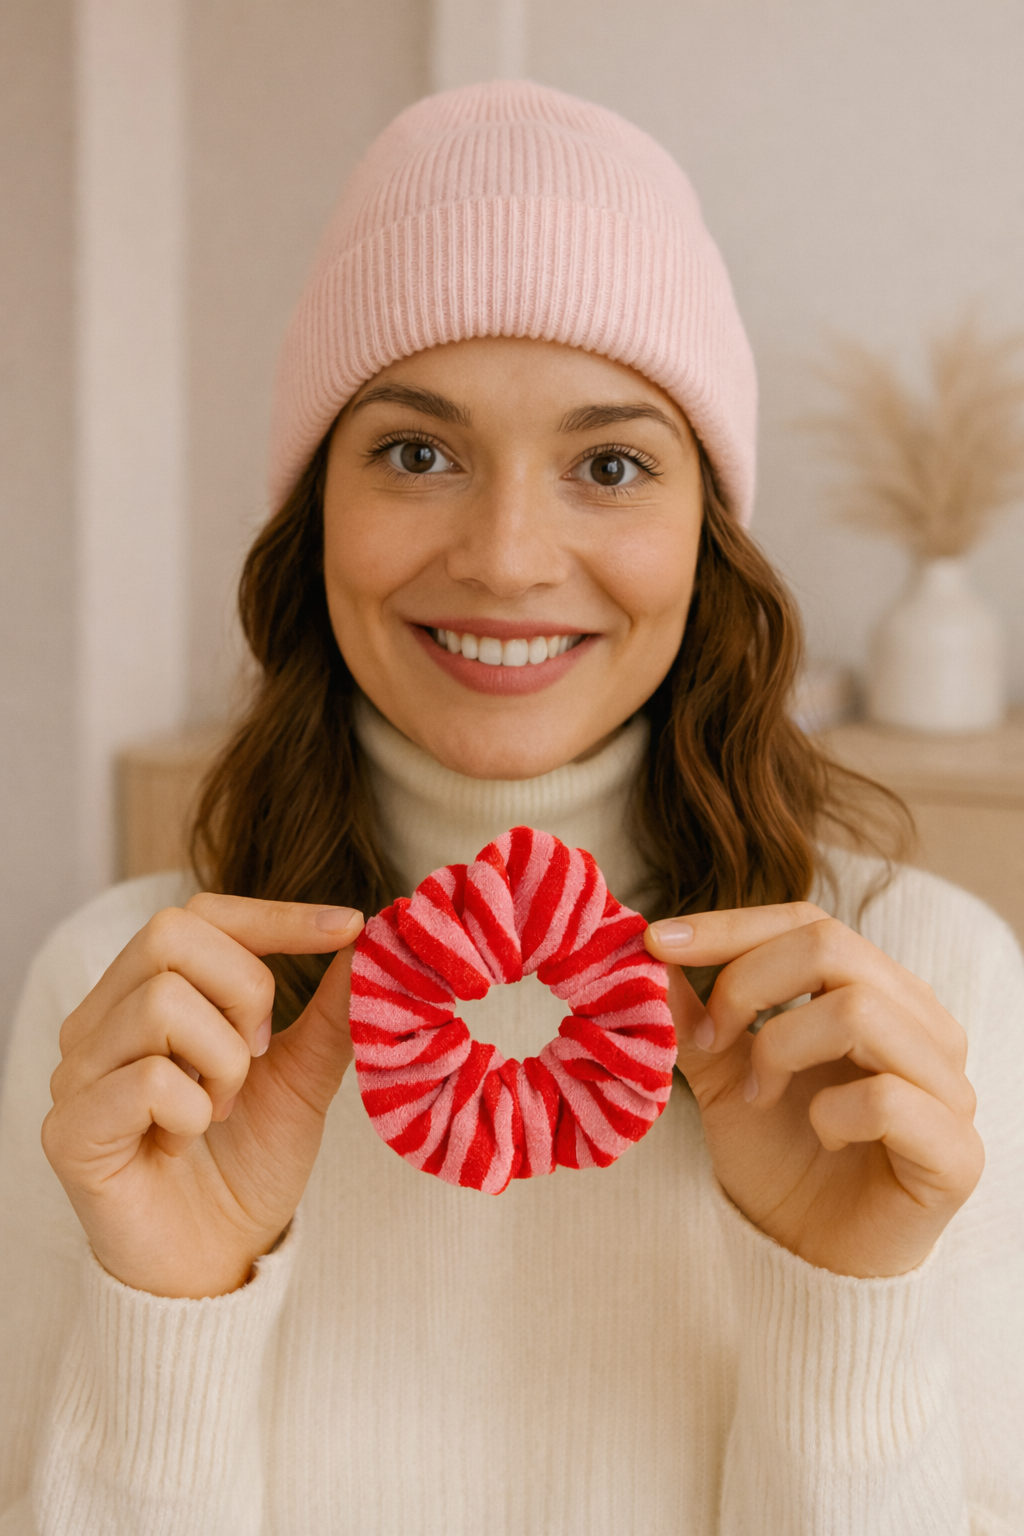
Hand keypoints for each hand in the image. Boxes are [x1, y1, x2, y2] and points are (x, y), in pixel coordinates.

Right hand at [42, 895, 362, 1298]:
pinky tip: (185, 1143)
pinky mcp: (68, 1130)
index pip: (201, 914)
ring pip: (163, 1003)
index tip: (351, 926)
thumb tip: (372, 938)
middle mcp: (99, 1020)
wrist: (217, 1262)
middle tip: (258, 1058)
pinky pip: (147, 1079)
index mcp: (147, 993)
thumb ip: (329, 1009)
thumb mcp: (303, 1075)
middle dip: (246, 992)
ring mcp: (76, 1072)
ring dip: (223, 1064)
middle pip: (172, 934)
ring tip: (219, 1110)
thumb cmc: (249, 1162)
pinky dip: (192, 1112)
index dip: (275, 915)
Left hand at [645, 903, 983, 1277]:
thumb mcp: (724, 1076)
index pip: (808, 923)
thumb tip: (653, 953)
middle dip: (746, 985)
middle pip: (833, 948)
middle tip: (707, 1039)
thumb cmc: (779, 1159)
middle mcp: (921, 1024)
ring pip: (859, 1010)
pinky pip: (887, 1099)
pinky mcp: (956, 1151)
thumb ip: (698, 1016)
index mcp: (875, 992)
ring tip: (758, 1095)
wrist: (811, 1261)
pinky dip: (831, 1112)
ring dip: (782, 1048)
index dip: (731, 926)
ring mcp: (947, 1085)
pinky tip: (821, 1133)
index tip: (658, 942)